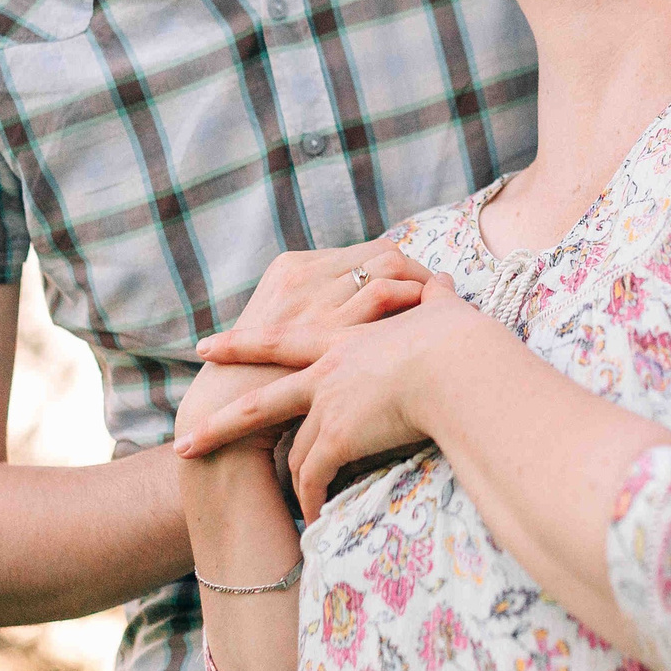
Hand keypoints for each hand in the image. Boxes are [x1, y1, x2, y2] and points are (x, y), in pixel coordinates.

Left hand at [177, 275, 496, 518]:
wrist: (454, 361)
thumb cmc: (457, 335)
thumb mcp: (438, 308)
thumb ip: (432, 298)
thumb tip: (442, 283)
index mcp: (343, 341)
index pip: (279, 341)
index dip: (242, 345)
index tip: (207, 348)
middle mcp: (326, 373)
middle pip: (260, 403)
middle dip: (219, 425)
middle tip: (186, 442)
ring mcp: (328, 406)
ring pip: (292, 451)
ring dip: (288, 479)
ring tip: (287, 501)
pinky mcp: (339, 437)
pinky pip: (315, 478)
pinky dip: (310, 498)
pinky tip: (312, 516)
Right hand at [194, 238, 432, 369]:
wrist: (228, 417)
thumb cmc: (263, 383)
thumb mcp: (285, 333)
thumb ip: (322, 310)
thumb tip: (377, 300)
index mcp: (291, 268)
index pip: (362, 253)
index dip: (398, 266)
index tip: (419, 284)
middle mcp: (303, 276)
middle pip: (380, 253)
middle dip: (416, 269)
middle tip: (439, 291)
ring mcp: (316, 300)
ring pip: (386, 265)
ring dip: (421, 281)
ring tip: (441, 303)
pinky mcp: (328, 330)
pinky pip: (384, 295)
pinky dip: (413, 298)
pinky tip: (429, 318)